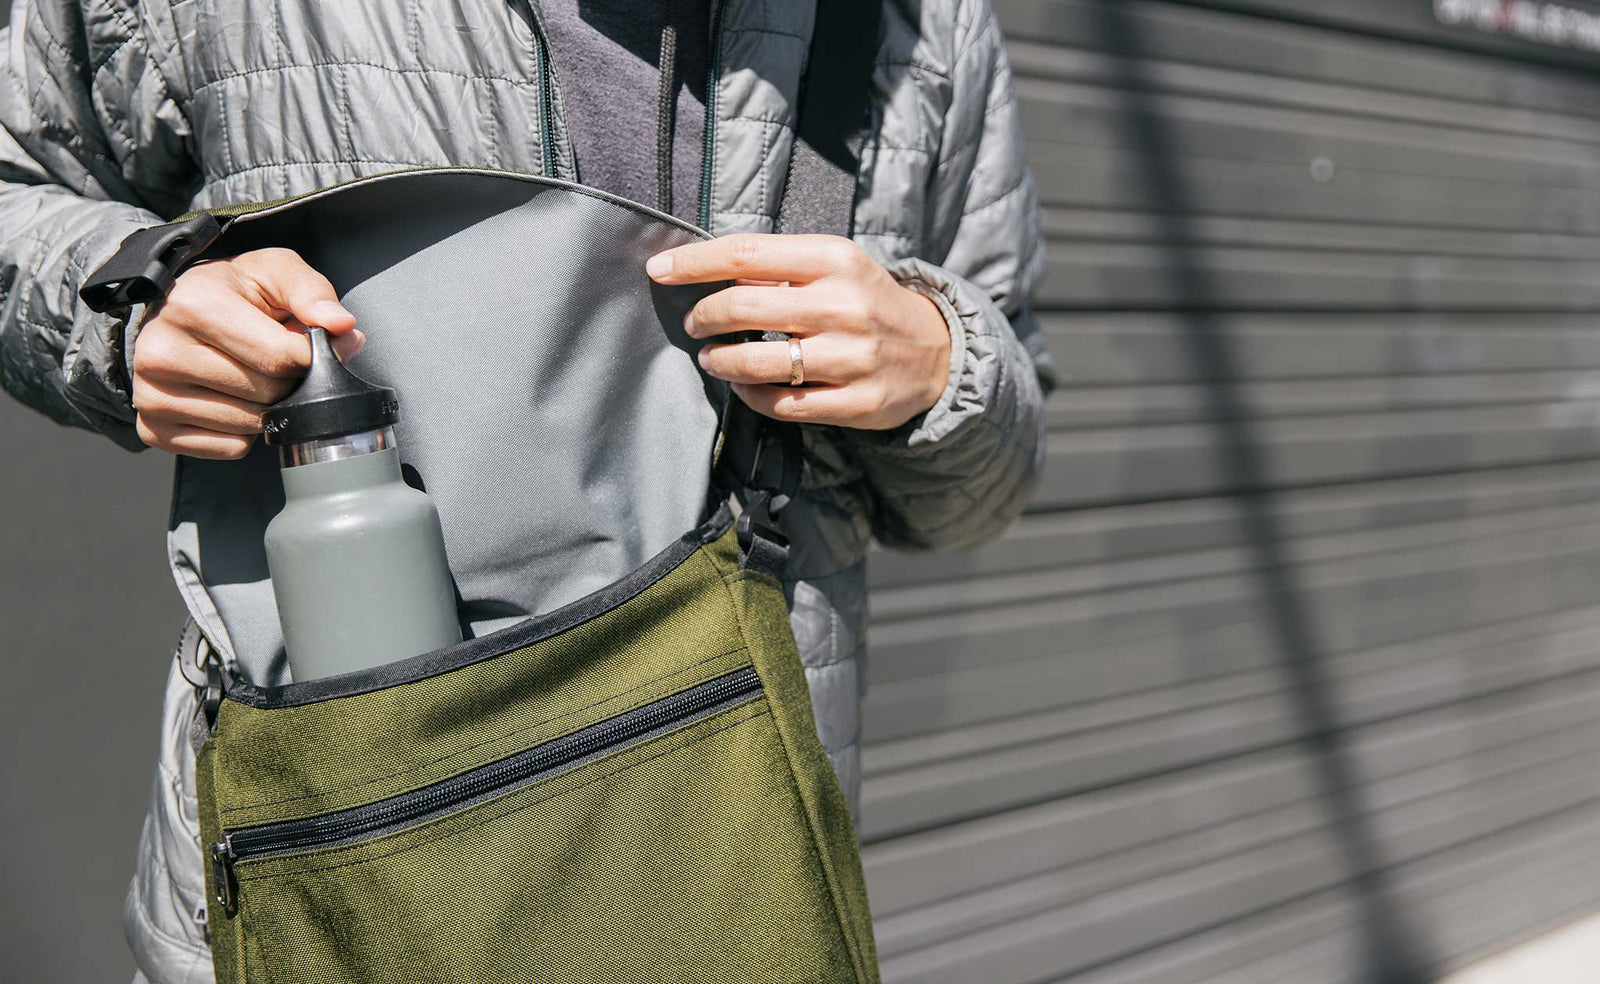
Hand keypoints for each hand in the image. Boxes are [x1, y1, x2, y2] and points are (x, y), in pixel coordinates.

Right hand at [131, 248, 361, 457]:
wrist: (175, 311)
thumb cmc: (231, 291)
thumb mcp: (273, 271)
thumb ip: (312, 293)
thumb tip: (342, 327)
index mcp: (192, 306)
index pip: (279, 357)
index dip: (310, 356)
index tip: (310, 345)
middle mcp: (161, 353)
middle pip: (267, 394)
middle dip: (288, 380)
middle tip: (275, 357)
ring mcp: (151, 395)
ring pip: (251, 425)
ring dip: (268, 407)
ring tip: (250, 372)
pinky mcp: (154, 429)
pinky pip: (231, 447)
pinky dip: (244, 431)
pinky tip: (230, 396)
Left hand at [646, 234, 950, 429]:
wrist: (937, 350)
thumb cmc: (866, 301)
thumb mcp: (835, 266)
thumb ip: (779, 265)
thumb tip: (704, 270)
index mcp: (836, 259)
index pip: (747, 254)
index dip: (695, 263)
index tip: (659, 271)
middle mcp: (845, 305)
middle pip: (744, 308)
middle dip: (704, 316)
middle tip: (694, 323)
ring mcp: (852, 357)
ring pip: (759, 363)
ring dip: (721, 361)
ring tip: (713, 358)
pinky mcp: (857, 403)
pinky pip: (782, 404)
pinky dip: (751, 395)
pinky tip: (745, 385)